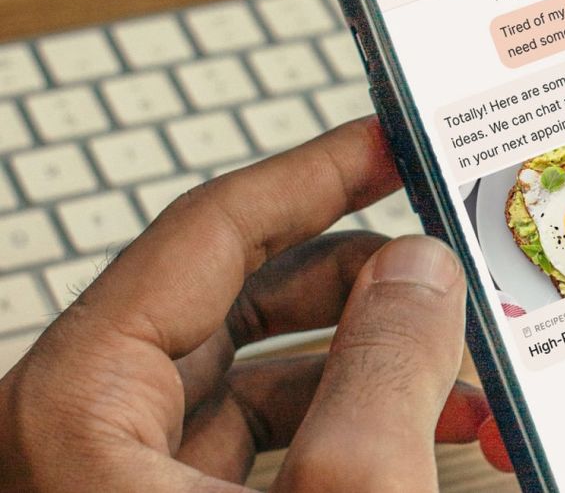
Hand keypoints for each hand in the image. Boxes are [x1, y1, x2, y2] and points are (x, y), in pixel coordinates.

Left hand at [0, 117, 499, 491]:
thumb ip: (383, 371)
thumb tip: (420, 274)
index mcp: (79, 409)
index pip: (209, 230)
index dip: (312, 174)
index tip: (380, 146)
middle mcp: (89, 433)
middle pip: (238, 293)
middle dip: (355, 272)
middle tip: (431, 256)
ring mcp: (126, 477)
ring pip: (259, 367)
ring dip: (364, 353)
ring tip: (445, 358)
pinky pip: (264, 434)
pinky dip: (343, 419)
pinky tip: (415, 428)